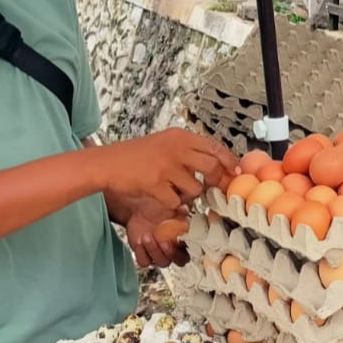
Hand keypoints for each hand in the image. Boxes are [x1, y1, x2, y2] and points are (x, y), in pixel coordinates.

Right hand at [92, 129, 238, 208]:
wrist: (106, 164)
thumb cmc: (135, 156)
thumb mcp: (164, 143)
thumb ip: (187, 151)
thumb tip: (216, 164)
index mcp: (180, 137)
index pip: (214, 146)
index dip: (229, 160)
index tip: (235, 171)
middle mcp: (176, 149)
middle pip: (212, 167)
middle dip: (215, 181)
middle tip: (210, 188)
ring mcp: (166, 167)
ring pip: (195, 188)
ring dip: (188, 195)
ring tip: (174, 191)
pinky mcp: (156, 185)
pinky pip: (176, 202)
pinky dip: (172, 205)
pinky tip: (162, 198)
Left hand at [114, 196, 190, 267]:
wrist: (141, 212)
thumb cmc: (159, 210)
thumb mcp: (172, 208)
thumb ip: (180, 210)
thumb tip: (184, 208)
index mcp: (183, 241)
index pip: (190, 251)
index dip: (185, 249)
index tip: (179, 240)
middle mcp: (173, 250)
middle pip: (179, 261)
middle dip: (172, 253)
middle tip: (164, 242)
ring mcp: (159, 255)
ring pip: (161, 262)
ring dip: (154, 250)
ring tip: (147, 236)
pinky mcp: (144, 256)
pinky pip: (144, 261)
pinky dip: (141, 252)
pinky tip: (139, 240)